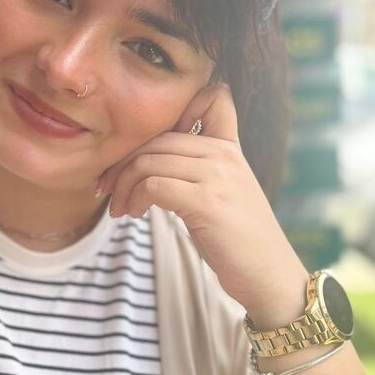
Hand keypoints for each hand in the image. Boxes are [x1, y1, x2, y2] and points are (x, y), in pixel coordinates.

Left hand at [97, 82, 307, 316]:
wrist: (268, 276)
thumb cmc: (237, 241)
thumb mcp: (220, 194)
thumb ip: (194, 172)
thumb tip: (145, 166)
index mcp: (230, 148)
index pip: (211, 98)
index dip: (176, 108)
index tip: (145, 149)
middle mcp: (225, 155)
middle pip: (156, 138)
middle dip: (122, 163)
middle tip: (106, 188)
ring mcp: (217, 176)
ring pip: (148, 161)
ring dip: (123, 186)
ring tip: (119, 208)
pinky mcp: (207, 202)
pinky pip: (154, 185)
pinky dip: (134, 199)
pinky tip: (133, 214)